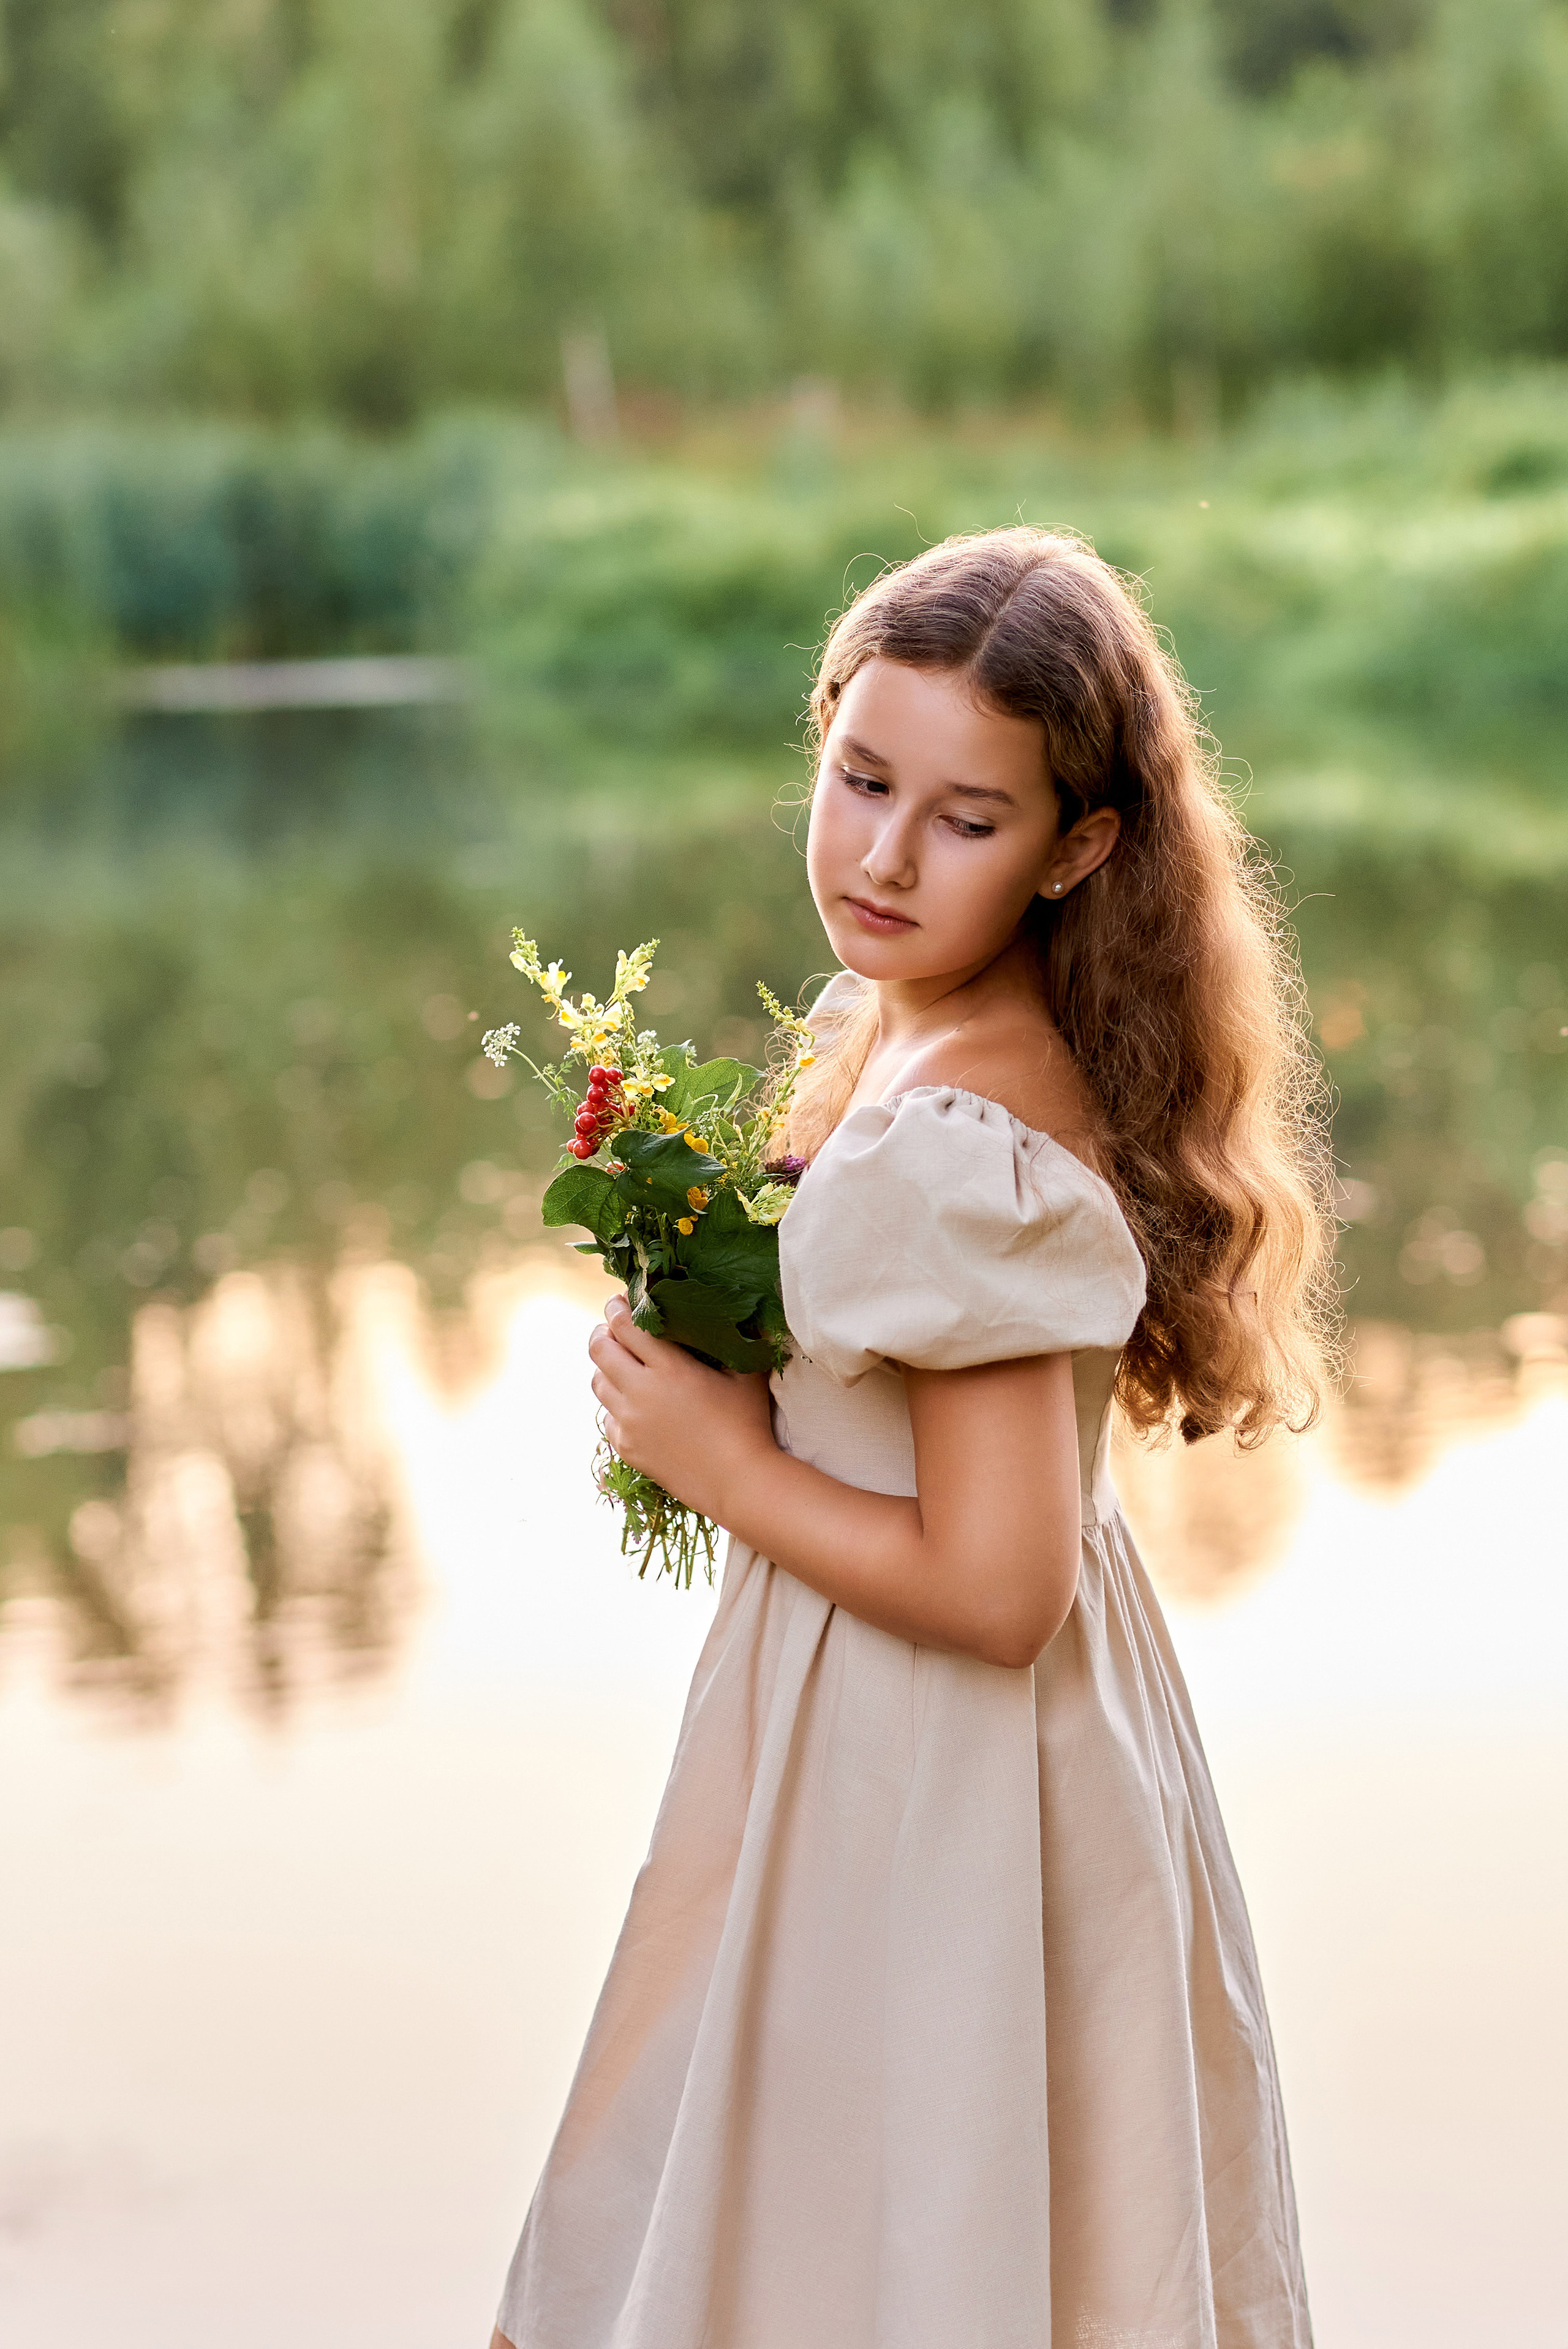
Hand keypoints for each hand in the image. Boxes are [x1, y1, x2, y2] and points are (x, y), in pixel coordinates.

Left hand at [587, 1295, 776, 1522]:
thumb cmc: (748, 1424)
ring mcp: (629, 1422)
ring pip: (598, 1382)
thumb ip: (737, 1341)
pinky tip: (634, 1405)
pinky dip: (615, 1405)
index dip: (617, 1308)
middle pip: (599, 1349)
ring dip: (606, 1368)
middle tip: (612, 1329)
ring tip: (621, 1365)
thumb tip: (742, 1313)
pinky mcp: (627, 1447)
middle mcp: (640, 1392)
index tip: (620, 1301)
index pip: (626, 1325)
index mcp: (669, 1368)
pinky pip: (607, 1417)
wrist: (737, 1482)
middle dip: (602, 1332)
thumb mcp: (746, 1375)